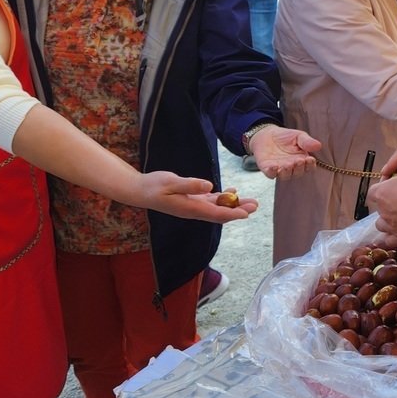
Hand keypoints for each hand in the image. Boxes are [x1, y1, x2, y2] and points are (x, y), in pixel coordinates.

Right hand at [135, 170, 258, 222]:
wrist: (141, 191)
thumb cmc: (154, 186)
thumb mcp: (170, 182)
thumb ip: (190, 184)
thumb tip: (209, 186)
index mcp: (190, 208)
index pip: (216, 214)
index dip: (232, 214)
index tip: (246, 213)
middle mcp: (194, 210)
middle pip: (221, 213)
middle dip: (239, 210)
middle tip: (255, 205)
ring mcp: (194, 205)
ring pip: (218, 207)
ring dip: (234, 204)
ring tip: (250, 201)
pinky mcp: (192, 199)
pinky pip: (211, 201)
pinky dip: (223, 197)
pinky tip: (233, 191)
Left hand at [249, 125, 320, 178]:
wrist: (267, 135)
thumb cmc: (285, 137)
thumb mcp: (298, 136)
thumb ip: (307, 141)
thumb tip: (318, 145)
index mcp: (302, 161)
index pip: (309, 167)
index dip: (310, 165)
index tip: (310, 159)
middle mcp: (292, 168)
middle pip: (298, 173)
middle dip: (299, 168)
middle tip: (299, 161)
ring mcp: (280, 170)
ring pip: (285, 176)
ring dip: (287, 172)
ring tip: (287, 165)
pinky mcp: (268, 169)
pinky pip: (270, 174)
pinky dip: (272, 172)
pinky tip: (274, 167)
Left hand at [369, 167, 396, 243]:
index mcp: (382, 192)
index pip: (374, 190)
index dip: (383, 189)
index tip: (393, 187)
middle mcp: (382, 210)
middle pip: (379, 207)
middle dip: (388, 204)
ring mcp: (390, 226)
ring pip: (381, 224)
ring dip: (388, 221)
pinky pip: (389, 240)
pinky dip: (392, 237)